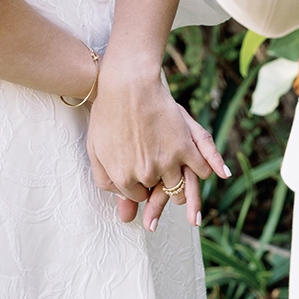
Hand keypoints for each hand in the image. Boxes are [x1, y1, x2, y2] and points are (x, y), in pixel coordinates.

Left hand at [86, 61, 228, 229]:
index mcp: (122, 177)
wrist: (127, 83)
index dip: (138, 188)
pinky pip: (200, 171)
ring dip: (181, 189)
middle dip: (159, 192)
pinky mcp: (185, 146)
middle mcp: (146, 174)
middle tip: (163, 191)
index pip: (136, 196)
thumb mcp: (96, 150)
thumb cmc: (108, 113)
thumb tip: (125, 214)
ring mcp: (167, 161)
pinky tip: (197, 171)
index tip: (140, 179)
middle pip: (159, 195)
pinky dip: (201, 173)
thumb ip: (106, 182)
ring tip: (182, 190)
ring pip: (180, 189)